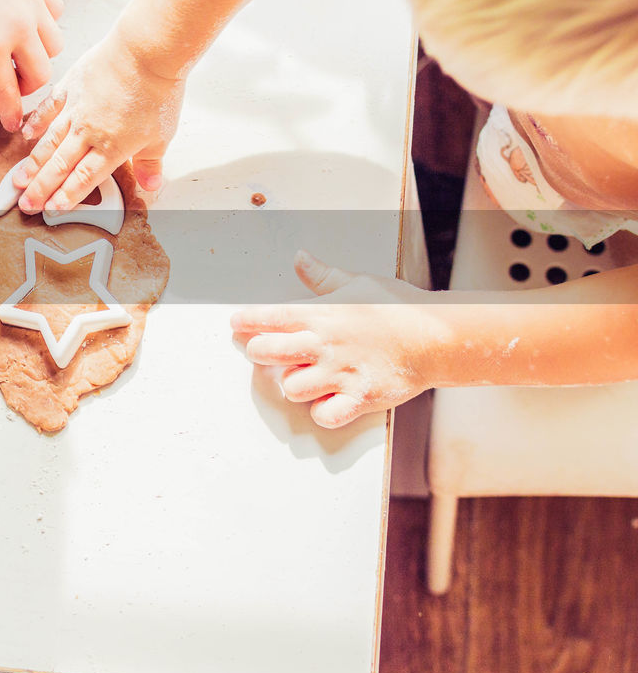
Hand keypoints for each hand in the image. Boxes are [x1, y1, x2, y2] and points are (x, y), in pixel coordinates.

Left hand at [0, 0, 63, 128]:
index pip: (9, 94)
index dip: (12, 114)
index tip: (14, 124)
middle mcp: (19, 26)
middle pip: (42, 74)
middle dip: (26, 85)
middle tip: (8, 81)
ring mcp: (32, 1)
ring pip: (55, 45)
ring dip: (38, 55)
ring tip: (16, 50)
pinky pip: (56, 13)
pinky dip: (45, 23)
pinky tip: (23, 21)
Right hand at [12, 34, 181, 212]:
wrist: (146, 51)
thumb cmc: (157, 90)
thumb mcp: (162, 135)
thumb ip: (151, 164)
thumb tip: (151, 185)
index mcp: (112, 148)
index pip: (83, 180)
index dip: (66, 197)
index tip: (51, 208)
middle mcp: (89, 133)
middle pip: (60, 167)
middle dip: (41, 189)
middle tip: (26, 204)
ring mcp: (76, 110)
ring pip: (49, 143)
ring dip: (33, 164)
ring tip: (19, 179)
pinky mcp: (71, 85)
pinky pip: (48, 107)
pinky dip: (36, 122)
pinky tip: (25, 135)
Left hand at [230, 251, 442, 427]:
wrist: (437, 336)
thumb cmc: (397, 307)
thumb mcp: (358, 283)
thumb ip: (322, 276)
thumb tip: (299, 258)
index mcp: (322, 316)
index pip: (270, 317)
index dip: (247, 320)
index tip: (236, 324)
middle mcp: (325, 345)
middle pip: (267, 353)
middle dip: (258, 352)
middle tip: (262, 352)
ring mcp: (341, 374)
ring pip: (291, 388)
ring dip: (293, 384)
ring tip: (304, 376)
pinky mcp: (359, 398)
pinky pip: (324, 415)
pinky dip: (321, 412)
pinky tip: (327, 400)